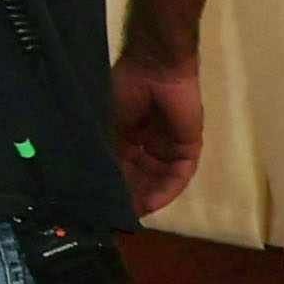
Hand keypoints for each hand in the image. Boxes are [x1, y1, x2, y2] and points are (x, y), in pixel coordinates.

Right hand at [112, 44, 205, 212]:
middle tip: (117, 214)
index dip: (113, 184)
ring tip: (133, 212)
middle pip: (140, 176)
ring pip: (158, 179)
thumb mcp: (109, 121)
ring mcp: (169, 146)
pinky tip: (153, 202)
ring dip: (147, 196)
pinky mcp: (189, 148)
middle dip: (130, 194)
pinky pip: (179, 175)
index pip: (120, 166)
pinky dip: (166, 190)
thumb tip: (95, 178)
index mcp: (126, 134)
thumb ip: (108, 149)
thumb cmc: (126, 88)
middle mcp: (148, 143)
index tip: (101, 204)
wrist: (155, 69)